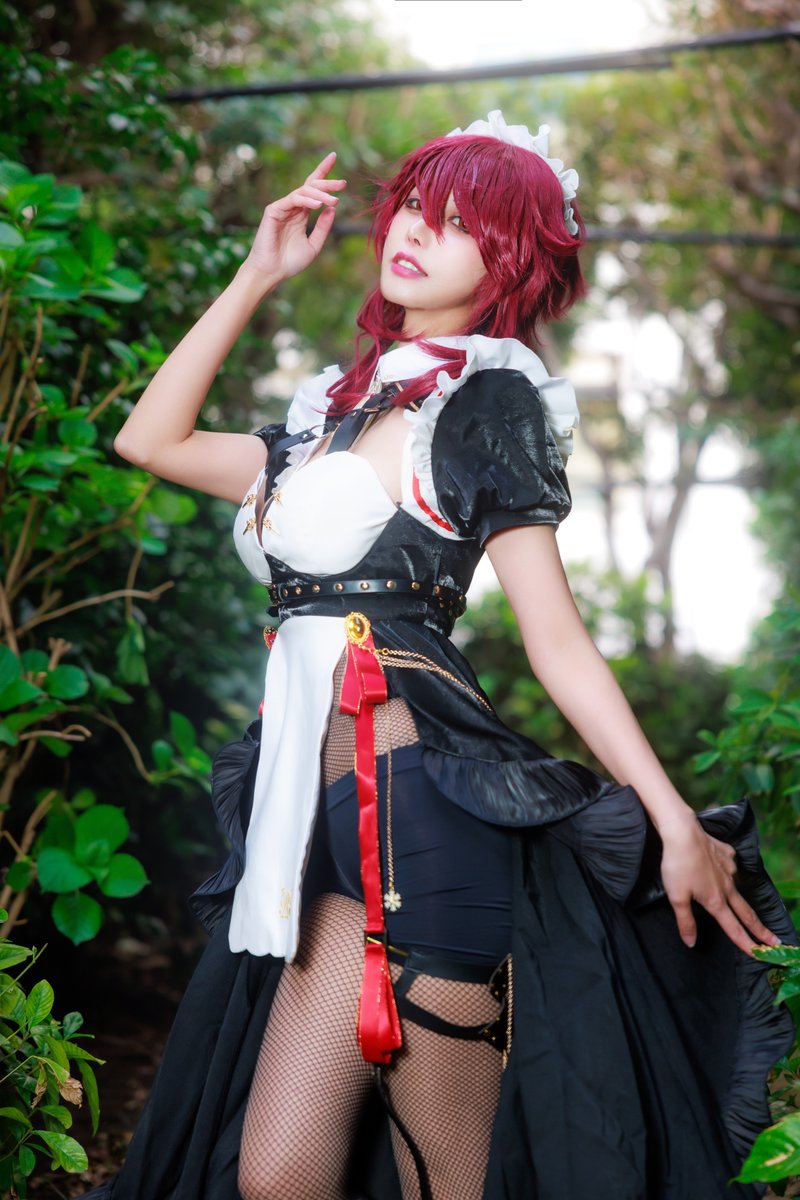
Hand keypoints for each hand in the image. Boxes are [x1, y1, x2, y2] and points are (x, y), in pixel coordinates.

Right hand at [242, 151, 345, 283]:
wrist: (272, 272)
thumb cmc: (290, 262)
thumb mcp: (314, 245)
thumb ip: (323, 227)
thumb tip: (333, 208)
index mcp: (301, 214)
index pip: (313, 189)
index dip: (323, 173)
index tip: (334, 157)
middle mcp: (292, 208)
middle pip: (310, 186)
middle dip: (327, 182)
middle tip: (343, 183)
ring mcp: (282, 207)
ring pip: (304, 191)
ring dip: (321, 194)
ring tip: (335, 200)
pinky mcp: (274, 210)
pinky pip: (293, 199)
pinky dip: (307, 200)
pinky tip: (319, 205)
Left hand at [659, 815, 780, 957]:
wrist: (682, 832)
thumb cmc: (677, 866)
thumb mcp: (676, 898)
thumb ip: (686, 922)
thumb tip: (691, 943)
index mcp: (716, 901)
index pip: (734, 928)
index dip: (746, 943)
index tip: (760, 954)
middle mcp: (727, 887)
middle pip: (747, 913)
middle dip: (761, 930)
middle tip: (775, 940)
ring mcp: (729, 869)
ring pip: (738, 889)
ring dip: (741, 899)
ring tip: (738, 904)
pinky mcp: (727, 853)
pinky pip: (729, 866)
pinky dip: (726, 871)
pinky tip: (718, 868)